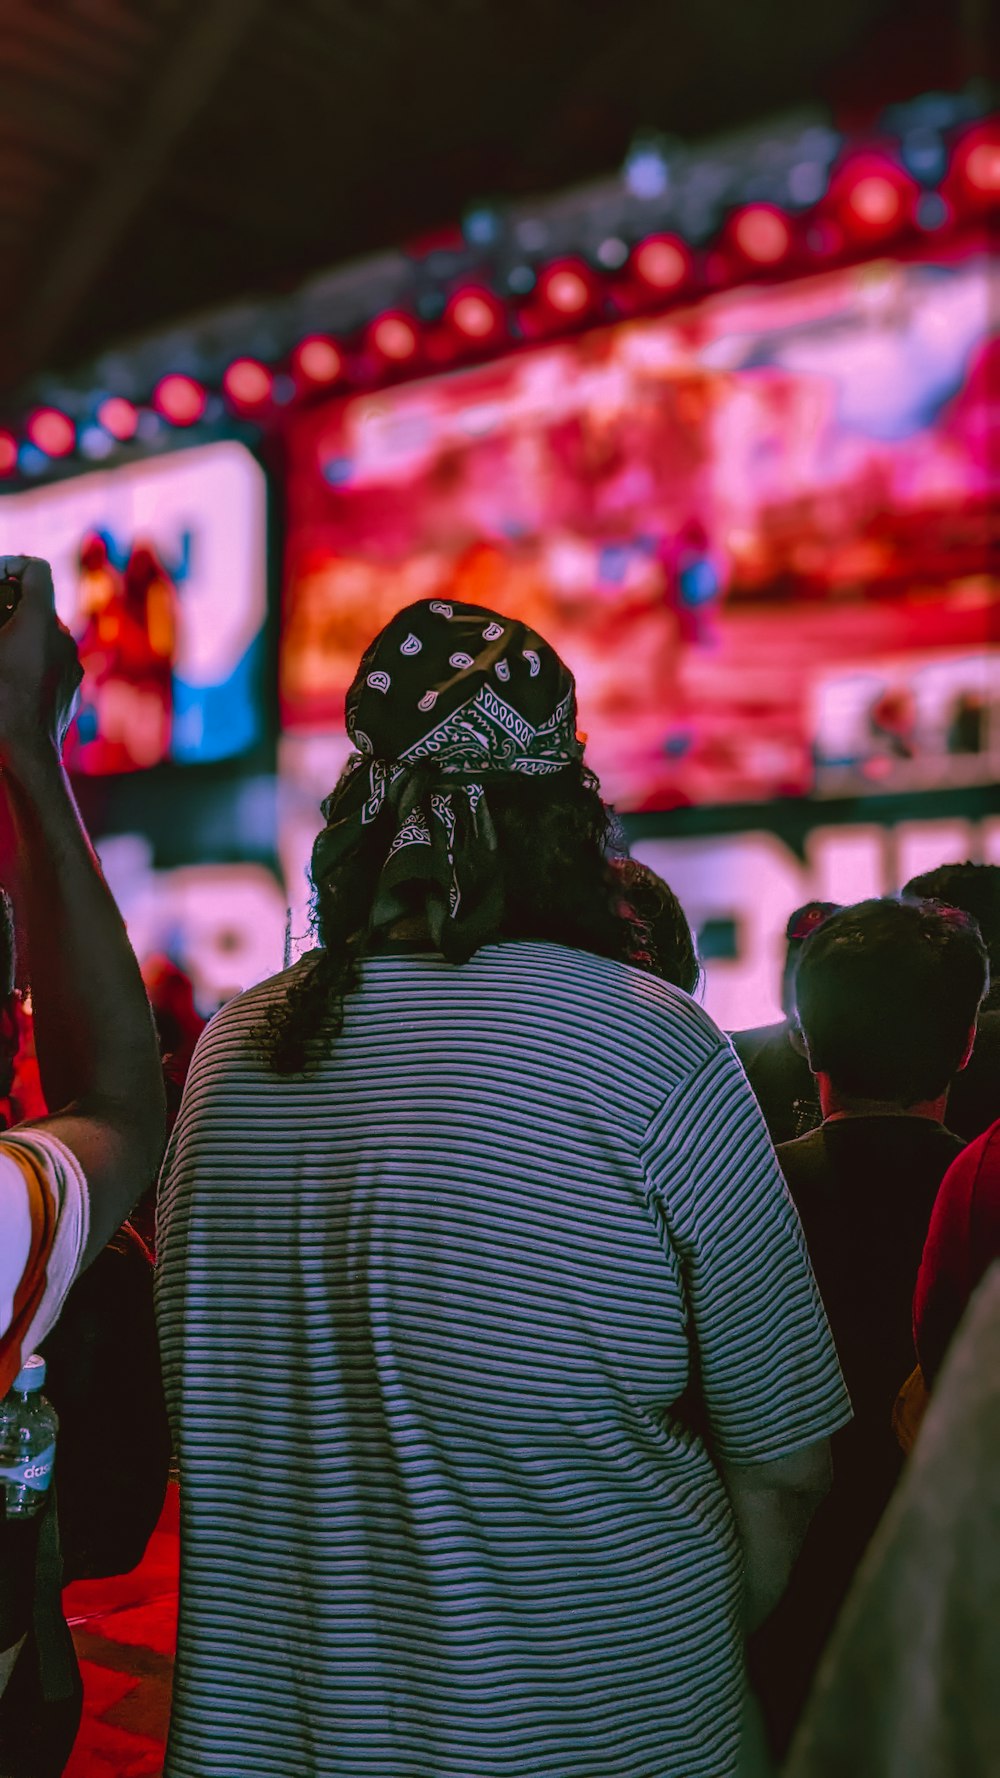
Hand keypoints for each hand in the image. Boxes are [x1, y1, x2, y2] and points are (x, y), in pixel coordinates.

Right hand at [0, 556, 82, 765]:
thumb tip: (4, 623)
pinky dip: (31, 661)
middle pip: (37, 604)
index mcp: (39, 620)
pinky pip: (51, 662)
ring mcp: (71, 664)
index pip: (36, 569)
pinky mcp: (73, 688)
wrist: (25, 755)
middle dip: (9, 606)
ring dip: (19, 636)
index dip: (13, 564)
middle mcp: (61, 637)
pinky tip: (12, 681)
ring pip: (43, 635)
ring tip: (1, 654)